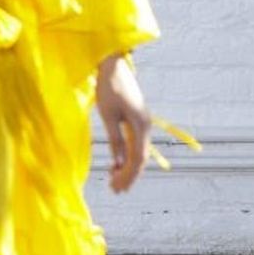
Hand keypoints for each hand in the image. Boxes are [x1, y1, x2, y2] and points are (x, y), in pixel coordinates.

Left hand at [95, 54, 151, 193]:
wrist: (113, 64)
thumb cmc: (108, 87)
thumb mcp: (108, 115)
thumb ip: (115, 139)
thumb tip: (119, 163)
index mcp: (140, 126)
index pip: (138, 159)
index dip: (128, 176)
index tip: (117, 188)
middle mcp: (146, 126)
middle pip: (140, 158)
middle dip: (128, 176)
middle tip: (115, 190)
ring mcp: (143, 123)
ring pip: (138, 152)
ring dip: (128, 168)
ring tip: (115, 181)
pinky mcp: (137, 119)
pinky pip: (135, 143)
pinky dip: (127, 156)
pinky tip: (117, 164)